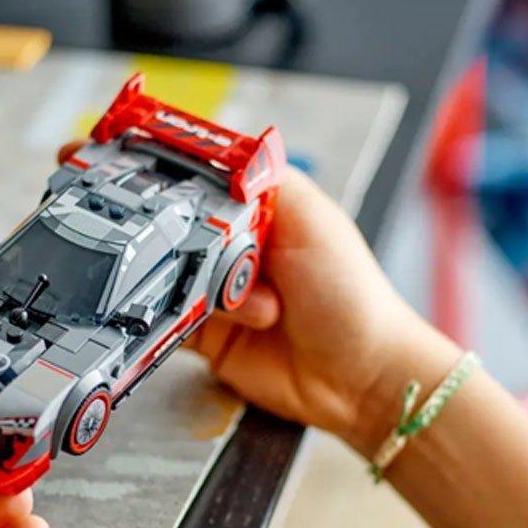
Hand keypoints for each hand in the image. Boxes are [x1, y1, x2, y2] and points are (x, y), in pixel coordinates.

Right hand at [191, 167, 429, 449]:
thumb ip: (265, 179)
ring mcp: (220, 290)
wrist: (358, 378)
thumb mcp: (313, 220)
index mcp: (264, 208)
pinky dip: (172, 321)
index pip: (204, 183)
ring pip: (171, 276)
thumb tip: (219, 149)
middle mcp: (237, 246)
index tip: (176, 201)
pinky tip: (207, 324)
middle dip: (197, 250)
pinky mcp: (207, 334)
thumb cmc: (351, 298)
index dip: (186, 190)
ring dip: (204, 294)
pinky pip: (168, 319)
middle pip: (179, 231)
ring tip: (261, 310)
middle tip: (232, 269)